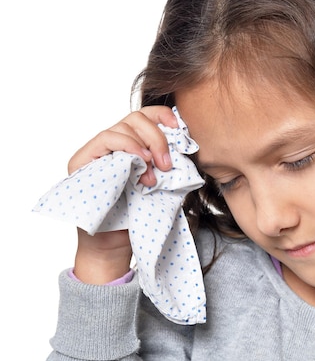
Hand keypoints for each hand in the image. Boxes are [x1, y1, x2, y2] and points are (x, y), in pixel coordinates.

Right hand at [70, 106, 177, 282]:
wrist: (115, 245)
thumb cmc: (137, 217)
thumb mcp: (160, 185)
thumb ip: (167, 164)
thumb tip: (186, 143)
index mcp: (129, 146)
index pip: (144, 116)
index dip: (162, 115)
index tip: (180, 127)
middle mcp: (110, 145)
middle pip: (135, 118)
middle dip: (157, 137)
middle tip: (167, 164)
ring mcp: (94, 152)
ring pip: (122, 127)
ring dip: (144, 146)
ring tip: (154, 173)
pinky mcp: (82, 161)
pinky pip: (106, 139)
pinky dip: (128, 147)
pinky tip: (141, 163)